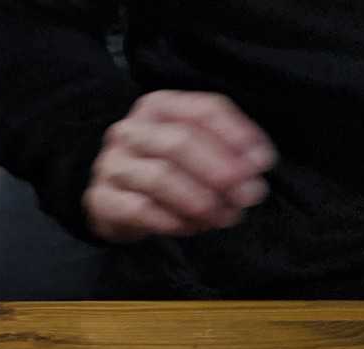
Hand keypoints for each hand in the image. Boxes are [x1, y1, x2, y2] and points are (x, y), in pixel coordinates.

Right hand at [83, 90, 276, 243]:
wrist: (114, 198)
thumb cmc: (165, 168)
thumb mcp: (197, 149)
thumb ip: (229, 150)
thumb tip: (257, 163)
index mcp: (159, 106)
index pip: (204, 110)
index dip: (238, 135)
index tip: (262, 163)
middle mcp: (130, 130)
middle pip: (179, 142)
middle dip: (220, 171)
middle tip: (247, 195)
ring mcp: (111, 164)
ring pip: (160, 178)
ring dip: (200, 200)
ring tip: (224, 217)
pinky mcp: (101, 198)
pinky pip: (140, 209)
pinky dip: (173, 220)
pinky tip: (193, 227)